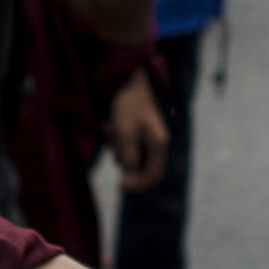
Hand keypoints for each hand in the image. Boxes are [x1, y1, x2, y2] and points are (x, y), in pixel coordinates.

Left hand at [107, 70, 169, 192]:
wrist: (127, 80)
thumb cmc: (127, 105)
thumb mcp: (124, 133)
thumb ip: (129, 157)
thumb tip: (129, 178)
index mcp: (158, 144)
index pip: (152, 174)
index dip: (137, 184)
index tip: (119, 187)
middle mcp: (157, 143)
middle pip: (145, 169)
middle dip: (127, 169)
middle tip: (112, 161)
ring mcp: (149, 138)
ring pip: (133, 158)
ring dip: (118, 150)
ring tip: (109, 128)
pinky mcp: (139, 133)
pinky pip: (128, 147)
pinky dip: (117, 142)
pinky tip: (109, 125)